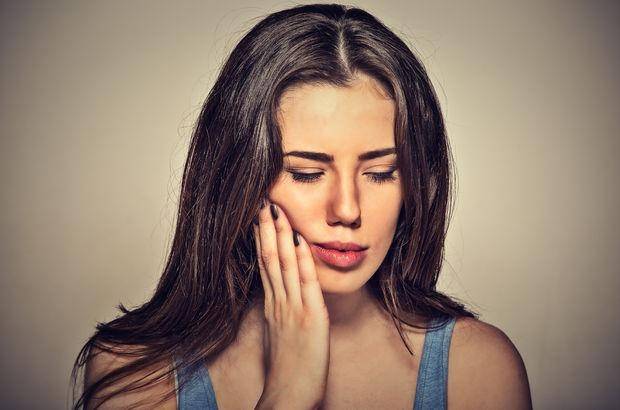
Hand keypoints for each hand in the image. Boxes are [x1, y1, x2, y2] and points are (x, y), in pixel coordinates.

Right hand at [252, 199, 329, 409]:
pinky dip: (303, 260)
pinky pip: (306, 284)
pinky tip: (300, 241)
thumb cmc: (287, 369)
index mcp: (272, 305)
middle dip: (267, 228)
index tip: (261, 216)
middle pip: (270, 258)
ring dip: (281, 236)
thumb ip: (278, 312)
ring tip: (278, 210)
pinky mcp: (311, 318)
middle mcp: (279, 302)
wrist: (288, 396)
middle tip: (264, 201)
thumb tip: (279, 295)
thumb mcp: (279, 335)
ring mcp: (293, 308)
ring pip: (284, 265)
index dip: (263, 238)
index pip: (265, 264)